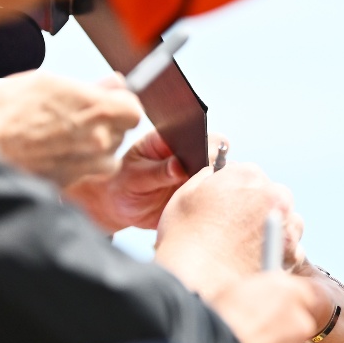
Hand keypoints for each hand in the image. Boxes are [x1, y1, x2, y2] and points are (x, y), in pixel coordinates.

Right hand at [0, 72, 142, 187]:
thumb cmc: (3, 114)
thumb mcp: (45, 83)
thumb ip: (88, 86)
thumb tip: (114, 83)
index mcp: (97, 110)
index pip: (133, 109)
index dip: (119, 104)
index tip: (106, 102)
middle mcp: (98, 141)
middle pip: (120, 134)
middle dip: (105, 125)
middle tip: (75, 118)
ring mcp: (85, 167)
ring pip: (105, 158)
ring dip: (92, 149)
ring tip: (59, 137)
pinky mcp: (70, 185)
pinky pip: (83, 174)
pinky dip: (74, 165)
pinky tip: (49, 154)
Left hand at [62, 131, 224, 230]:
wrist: (122, 208)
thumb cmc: (124, 186)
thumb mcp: (134, 178)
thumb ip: (156, 172)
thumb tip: (178, 166)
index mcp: (172, 140)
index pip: (199, 132)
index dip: (207, 144)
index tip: (205, 160)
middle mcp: (189, 154)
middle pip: (218, 152)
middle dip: (214, 167)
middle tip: (199, 182)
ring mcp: (196, 174)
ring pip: (221, 176)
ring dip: (214, 186)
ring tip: (192, 198)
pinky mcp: (198, 193)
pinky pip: (215, 197)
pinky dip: (212, 202)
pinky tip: (196, 210)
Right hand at [153, 163, 304, 299]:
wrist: (196, 281)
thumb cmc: (185, 239)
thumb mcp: (186, 195)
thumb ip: (208, 178)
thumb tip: (217, 174)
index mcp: (247, 175)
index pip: (249, 175)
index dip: (238, 192)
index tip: (229, 208)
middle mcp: (273, 195)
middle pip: (274, 195)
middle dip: (261, 209)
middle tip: (240, 229)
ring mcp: (286, 224)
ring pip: (289, 221)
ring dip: (276, 229)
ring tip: (251, 246)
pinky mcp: (291, 252)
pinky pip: (293, 248)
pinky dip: (281, 254)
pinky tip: (258, 261)